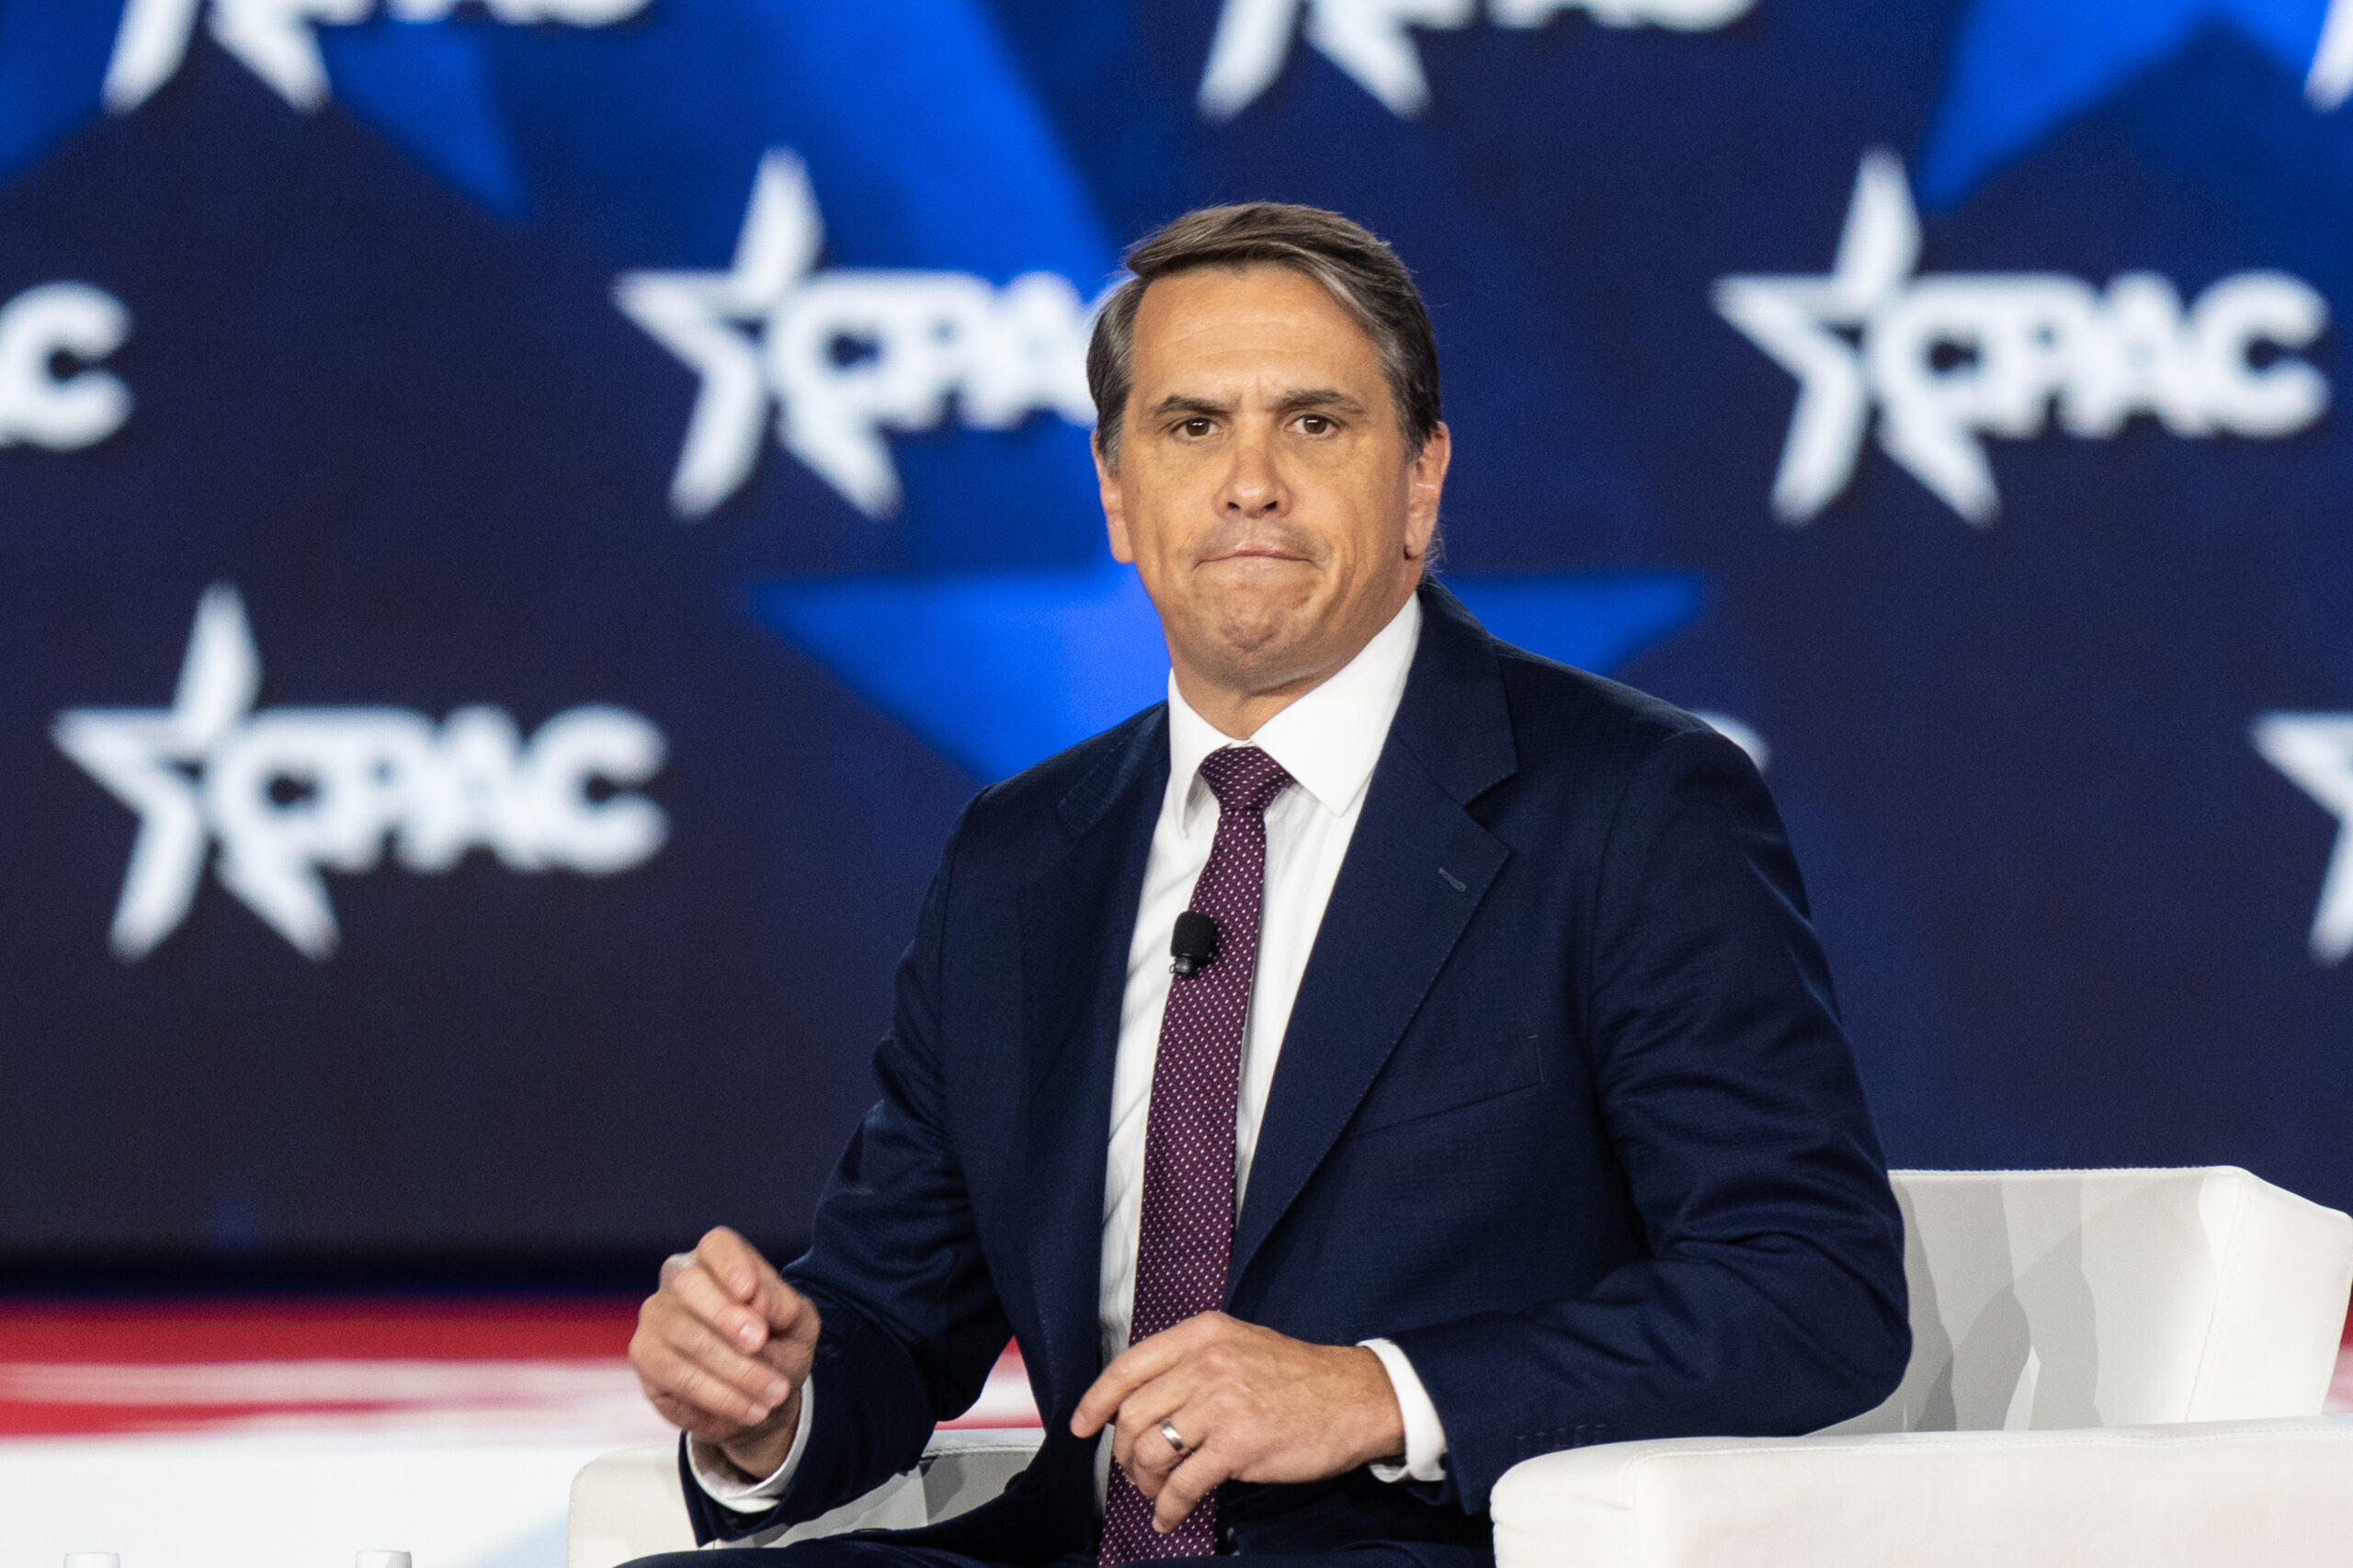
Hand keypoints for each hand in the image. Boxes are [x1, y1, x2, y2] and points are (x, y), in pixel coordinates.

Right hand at [629, 1226, 822, 1480]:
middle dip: (725, 1315)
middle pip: (690, 1284)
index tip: (750, 1291)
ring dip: (734, 1370)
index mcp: (718, 1258)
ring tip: (773, 1393)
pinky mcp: (645, 1356)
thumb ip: (785, 1306)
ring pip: (686, 1337)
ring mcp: (656, 1316)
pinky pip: (676, 1376)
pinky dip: (717, 1395)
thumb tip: (759, 1300)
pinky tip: (750, 1409)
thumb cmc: (777, 1345)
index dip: (731, 1265)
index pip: (717, 1246)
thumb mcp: (798, 1325)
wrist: (758, 1394)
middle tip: (759, 1342)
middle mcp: (679, 1279)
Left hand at [1070, 1311, 1404, 1532]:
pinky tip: (1172, 1514)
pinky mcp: (1239, 1444)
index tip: (1080, 1424)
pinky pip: (1182, 1483)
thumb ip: (1192, 1363)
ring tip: (1158, 1492)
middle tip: (1135, 1469)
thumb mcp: (1240, 1346)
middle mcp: (1206, 1363)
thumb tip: (1144, 1400)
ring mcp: (1222, 1403)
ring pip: (1150, 1449)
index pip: (1127, 1366)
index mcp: (1202, 1334)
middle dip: (1123, 1451)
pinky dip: (1169, 1507)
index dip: (1095, 1401)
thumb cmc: (1301, 1377)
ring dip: (1145, 1481)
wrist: (1356, 1398)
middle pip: (1131, 1413)